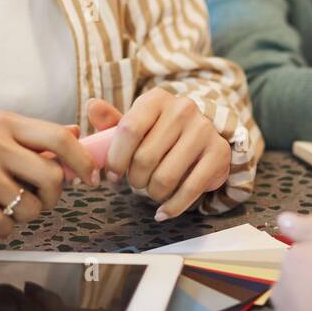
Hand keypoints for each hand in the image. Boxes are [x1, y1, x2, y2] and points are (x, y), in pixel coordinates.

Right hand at [0, 111, 99, 238]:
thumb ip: (30, 137)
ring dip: (22, 215)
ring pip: (32, 205)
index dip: (82, 161)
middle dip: (52, 197)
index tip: (90, 178)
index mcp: (1, 121)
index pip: (60, 137)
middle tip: (36, 201)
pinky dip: (0, 228)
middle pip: (53, 175)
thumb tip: (74, 132)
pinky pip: (7, 226)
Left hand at [87, 93, 230, 220]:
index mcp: (157, 99)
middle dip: (134, 180)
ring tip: (152, 190)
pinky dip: (173, 207)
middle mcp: (183, 108)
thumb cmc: (160, 133)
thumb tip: (92, 106)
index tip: (112, 174)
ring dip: (152, 193)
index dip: (116, 158)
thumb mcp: (136, 125)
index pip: (129, 129)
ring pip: (166, 177)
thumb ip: (111, 121)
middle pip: (145, 157)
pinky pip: (191, 190)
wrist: (203, 136)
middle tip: (136, 183)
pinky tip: (163, 211)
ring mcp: (204, 130)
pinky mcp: (219, 153)